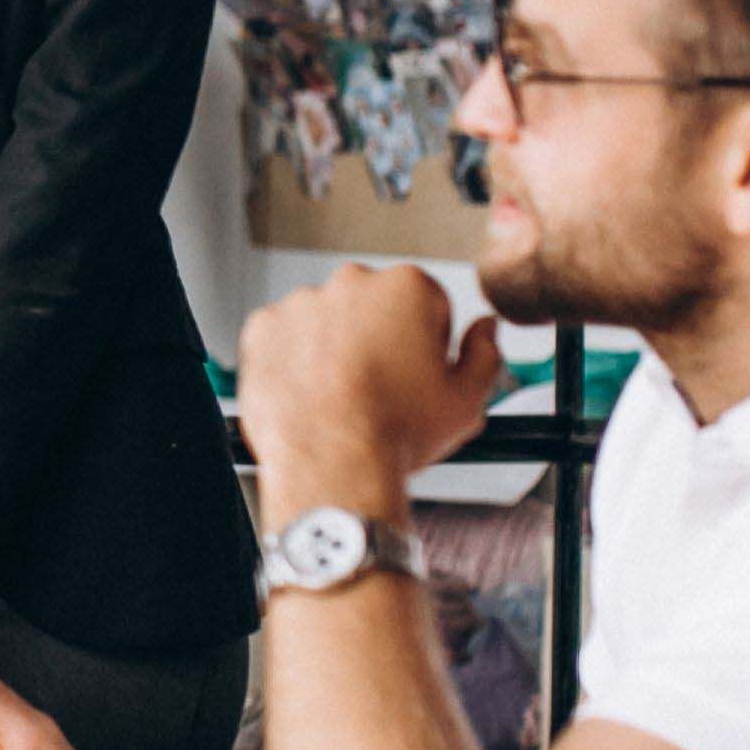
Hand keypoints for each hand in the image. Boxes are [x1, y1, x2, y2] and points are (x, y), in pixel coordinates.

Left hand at [236, 264, 502, 523]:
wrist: (333, 465)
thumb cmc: (395, 434)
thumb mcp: (467, 400)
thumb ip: (485, 353)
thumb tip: (486, 330)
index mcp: (407, 289)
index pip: (427, 303)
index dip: (428, 343)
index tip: (419, 370)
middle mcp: (351, 284)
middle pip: (373, 306)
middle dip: (379, 338)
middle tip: (381, 388)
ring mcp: (302, 303)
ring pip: (326, 321)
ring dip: (334, 348)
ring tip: (344, 396)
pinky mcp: (264, 327)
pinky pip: (284, 337)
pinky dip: (293, 360)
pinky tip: (312, 393)